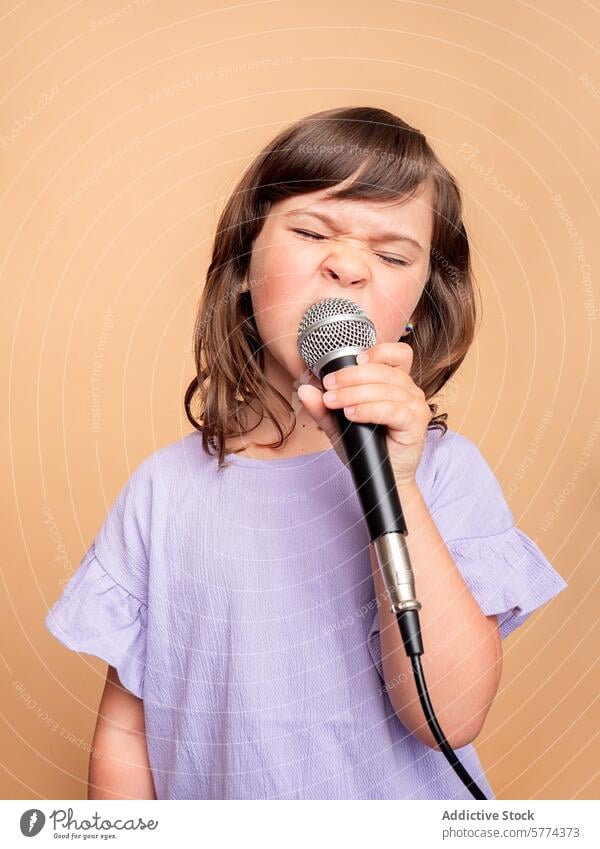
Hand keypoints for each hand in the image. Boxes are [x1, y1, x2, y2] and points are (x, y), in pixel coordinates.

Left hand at [297, 342, 431, 487]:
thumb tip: (305, 389)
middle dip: (352, 376)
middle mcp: (410, 391)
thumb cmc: (366, 447)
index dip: (379, 351)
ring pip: (387, 390)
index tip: (354, 358)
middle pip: (385, 372)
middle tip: (329, 385)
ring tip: (334, 402)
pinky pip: (393, 410)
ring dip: (356, 393)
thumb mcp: (338, 424)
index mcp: (397, 383)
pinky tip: (352, 414)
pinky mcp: (416, 425)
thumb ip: (323, 407)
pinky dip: (370, 410)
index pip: (398, 354)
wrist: (382, 478)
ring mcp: (416, 407)